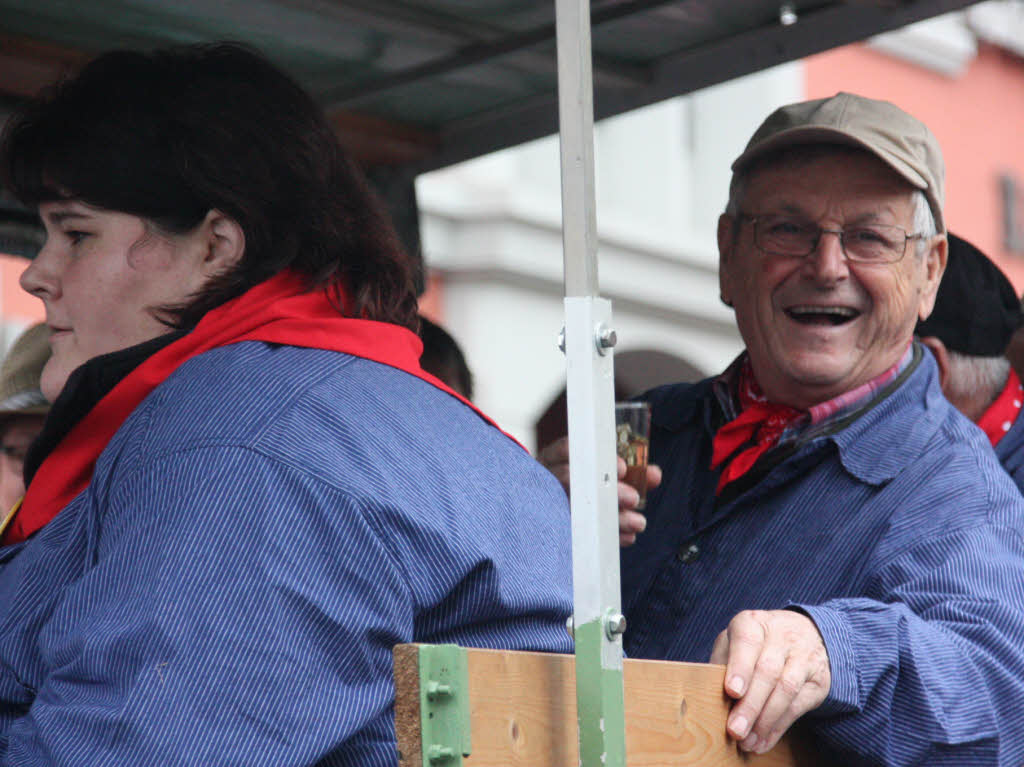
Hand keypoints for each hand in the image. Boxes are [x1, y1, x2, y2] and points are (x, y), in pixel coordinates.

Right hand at [536, 436, 660, 546]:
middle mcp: (547, 478)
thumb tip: (654, 474)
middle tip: (634, 498)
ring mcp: (548, 504)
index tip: (623, 469)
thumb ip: (629, 471)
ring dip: (612, 517)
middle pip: (571, 481)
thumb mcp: (605, 471)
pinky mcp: (556, 529)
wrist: (555, 510)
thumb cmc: (586, 482)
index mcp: (556, 457)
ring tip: (637, 522)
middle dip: (607, 490)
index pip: (568, 450)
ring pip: (576, 510)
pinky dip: (609, 536)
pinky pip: (581, 534)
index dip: (594, 459)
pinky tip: (627, 537)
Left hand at [709, 609, 829, 753]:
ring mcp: (804, 657)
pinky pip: (798, 706)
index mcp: (753, 623)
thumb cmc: (757, 643)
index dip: (740, 667)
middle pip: (767, 671)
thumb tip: (706, 695)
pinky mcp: (818, 680)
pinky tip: (762, 742)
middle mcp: (782, 636)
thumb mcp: (735, 641)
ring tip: (747, 742)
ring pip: (786, 689)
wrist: (804, 633)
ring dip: (765, 720)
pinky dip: (778, 727)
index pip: (747, 642)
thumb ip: (722, 663)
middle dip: (750, 704)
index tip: (732, 691)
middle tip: (735, 730)